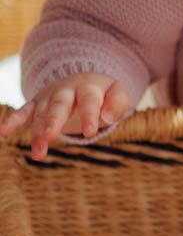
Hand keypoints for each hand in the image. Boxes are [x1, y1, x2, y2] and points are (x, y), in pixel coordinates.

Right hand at [0, 73, 129, 159]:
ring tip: (39, 154)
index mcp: (89, 86)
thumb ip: (118, 103)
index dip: (90, 115)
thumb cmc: (104, 93)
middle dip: (54, 119)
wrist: (84, 81)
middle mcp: (67, 90)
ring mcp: (50, 97)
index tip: (90, 132)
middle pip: (60, 104)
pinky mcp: (37, 104)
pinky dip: (14, 120)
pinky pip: (24, 111)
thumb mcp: (117, 94)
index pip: (89, 100)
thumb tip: (109, 118)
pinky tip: (4, 131)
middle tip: (51, 135)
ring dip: (38, 133)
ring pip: (42, 114)